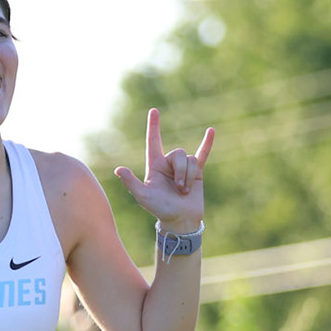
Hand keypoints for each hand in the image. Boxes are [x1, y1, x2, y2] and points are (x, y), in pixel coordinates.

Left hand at [114, 108, 213, 231]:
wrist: (180, 220)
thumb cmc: (159, 209)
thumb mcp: (143, 197)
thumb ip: (131, 182)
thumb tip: (119, 169)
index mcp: (155, 166)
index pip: (153, 142)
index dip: (154, 127)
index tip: (154, 110)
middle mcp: (168, 164)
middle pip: (178, 154)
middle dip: (181, 171)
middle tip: (179, 189)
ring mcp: (183, 167)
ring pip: (190, 160)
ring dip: (189, 177)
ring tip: (185, 191)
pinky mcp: (197, 172)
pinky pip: (202, 154)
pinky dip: (207, 143)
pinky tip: (211, 131)